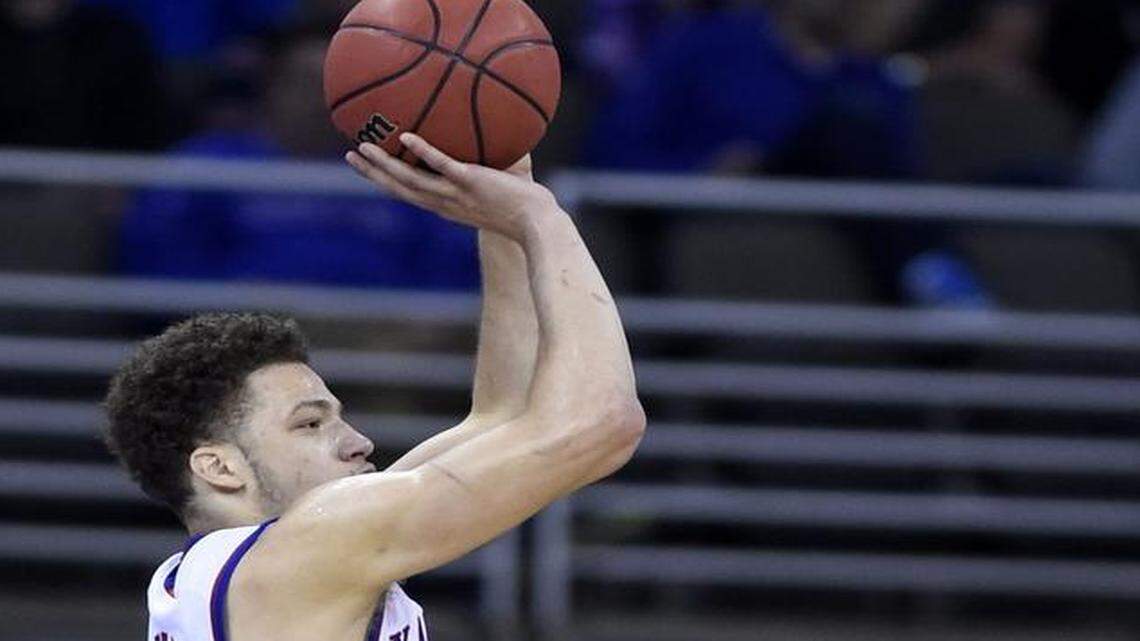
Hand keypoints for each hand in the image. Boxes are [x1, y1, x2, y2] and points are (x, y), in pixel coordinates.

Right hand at [346, 133, 558, 240]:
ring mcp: (456, 194)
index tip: (369, 170)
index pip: (410, 194)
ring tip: (363, 147)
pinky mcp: (471, 182)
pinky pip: (442, 165)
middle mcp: (445, 203)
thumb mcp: (498, 192)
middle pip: (399, 188)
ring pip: (411, 180)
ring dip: (384, 164)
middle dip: (373, 174)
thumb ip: (488, 173)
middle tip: (350, 156)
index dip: (386, 183)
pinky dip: (423, 152)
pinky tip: (406, 136)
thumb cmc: (525, 212)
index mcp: (447, 207)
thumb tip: (492, 143)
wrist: (538, 225)